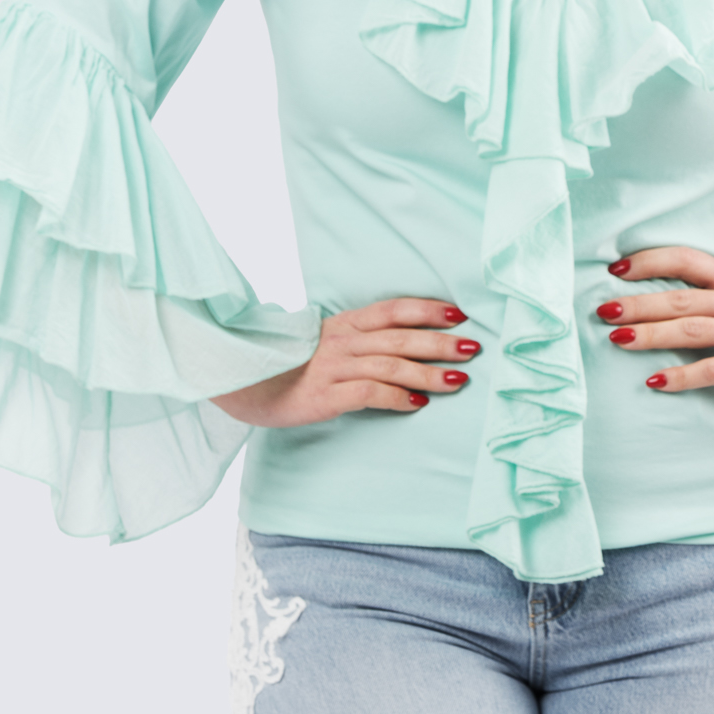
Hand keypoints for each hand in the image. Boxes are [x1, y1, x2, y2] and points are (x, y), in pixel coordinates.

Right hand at [209, 298, 479, 426]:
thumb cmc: (287, 364)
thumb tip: (403, 343)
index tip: (459, 314)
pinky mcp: (325, 396)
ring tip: (458, 380)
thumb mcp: (322, 342)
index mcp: (342, 323)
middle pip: (400, 337)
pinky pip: (369, 394)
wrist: (241, 382)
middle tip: (472, 348)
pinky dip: (397, 397)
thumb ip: (357, 339)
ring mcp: (333, 367)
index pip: (393, 309)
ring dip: (428, 372)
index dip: (427, 309)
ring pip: (391, 365)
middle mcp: (341, 340)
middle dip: (440, 342)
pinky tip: (418, 403)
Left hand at [596, 248, 713, 396]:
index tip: (616, 270)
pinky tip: (654, 381)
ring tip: (616, 339)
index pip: (684, 260)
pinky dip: (679, 376)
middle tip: (603, 309)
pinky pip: (709, 370)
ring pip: (688, 331)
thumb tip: (657, 292)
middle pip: (677, 299)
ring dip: (648, 335)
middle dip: (636, 303)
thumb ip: (711, 289)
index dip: (647, 261)